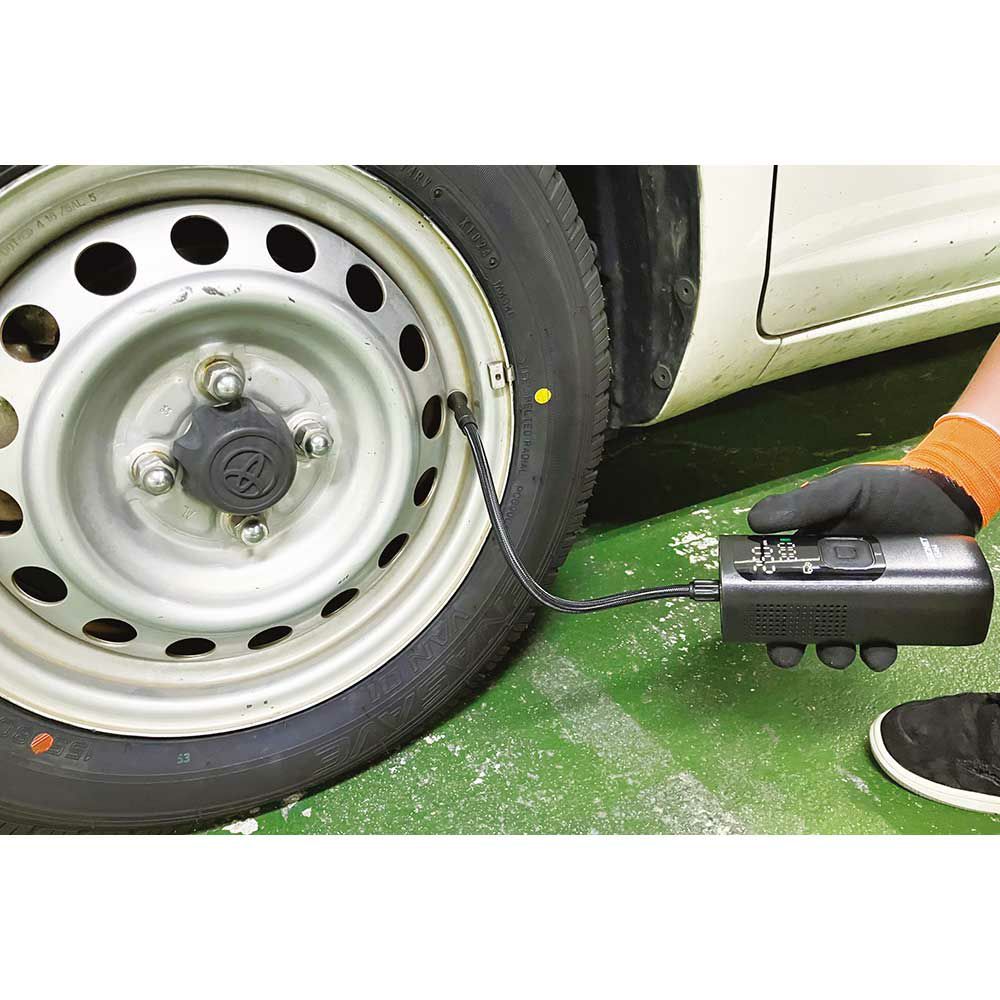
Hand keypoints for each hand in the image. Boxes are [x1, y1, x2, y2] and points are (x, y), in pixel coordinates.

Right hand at [746, 464, 980, 670]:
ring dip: (833, 652)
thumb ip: (806, 503)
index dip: (761, 605)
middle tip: (790, 652)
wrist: (948, 498)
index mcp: (810, 552)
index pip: (776, 582)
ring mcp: (864, 596)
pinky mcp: (895, 609)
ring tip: (840, 654)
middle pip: (801, 618)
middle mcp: (832, 578)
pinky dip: (877, 653)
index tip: (753, 622)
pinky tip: (879, 653)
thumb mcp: (847, 490)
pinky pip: (881, 639)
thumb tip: (754, 522)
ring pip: (839, 635)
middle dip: (791, 642)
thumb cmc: (891, 489)